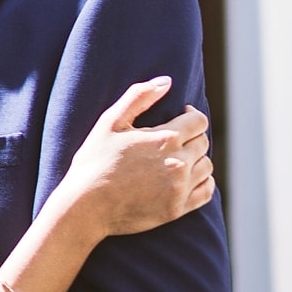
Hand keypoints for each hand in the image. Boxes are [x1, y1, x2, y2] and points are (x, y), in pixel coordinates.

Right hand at [54, 77, 213, 236]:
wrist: (85, 206)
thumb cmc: (94, 161)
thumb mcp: (110, 122)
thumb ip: (139, 96)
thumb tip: (167, 81)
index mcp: (166, 138)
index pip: (198, 121)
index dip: (191, 115)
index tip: (180, 115)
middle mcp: (179, 163)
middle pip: (203, 143)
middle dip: (191, 137)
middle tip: (173, 140)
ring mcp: (179, 188)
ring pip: (206, 167)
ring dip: (196, 159)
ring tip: (177, 159)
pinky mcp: (177, 209)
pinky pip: (206, 192)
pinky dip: (203, 182)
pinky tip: (188, 179)